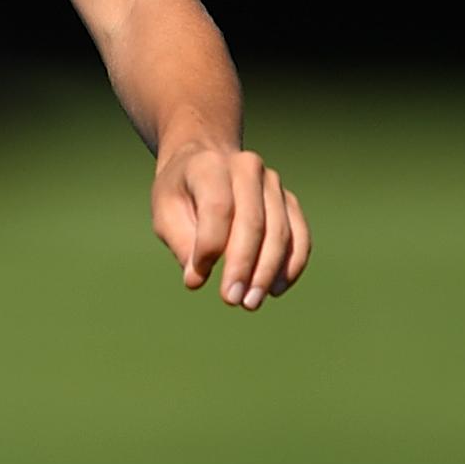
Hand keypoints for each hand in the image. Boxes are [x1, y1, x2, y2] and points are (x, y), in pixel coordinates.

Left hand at [151, 143, 308, 309]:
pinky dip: (290, 265)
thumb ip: (180, 243)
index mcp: (210, 164)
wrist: (205, 161)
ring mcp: (273, 183)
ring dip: (267, 272)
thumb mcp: (165, 212)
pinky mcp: (289, 201)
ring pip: (280, 232)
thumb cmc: (181, 192)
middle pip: (253, 222)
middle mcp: (247, 168)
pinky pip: (299, 236)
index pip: (217, 208)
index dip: (209, 246)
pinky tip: (274, 290)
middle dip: (243, 266)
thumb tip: (196, 278)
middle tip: (231, 300)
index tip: (195, 277)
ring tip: (251, 303)